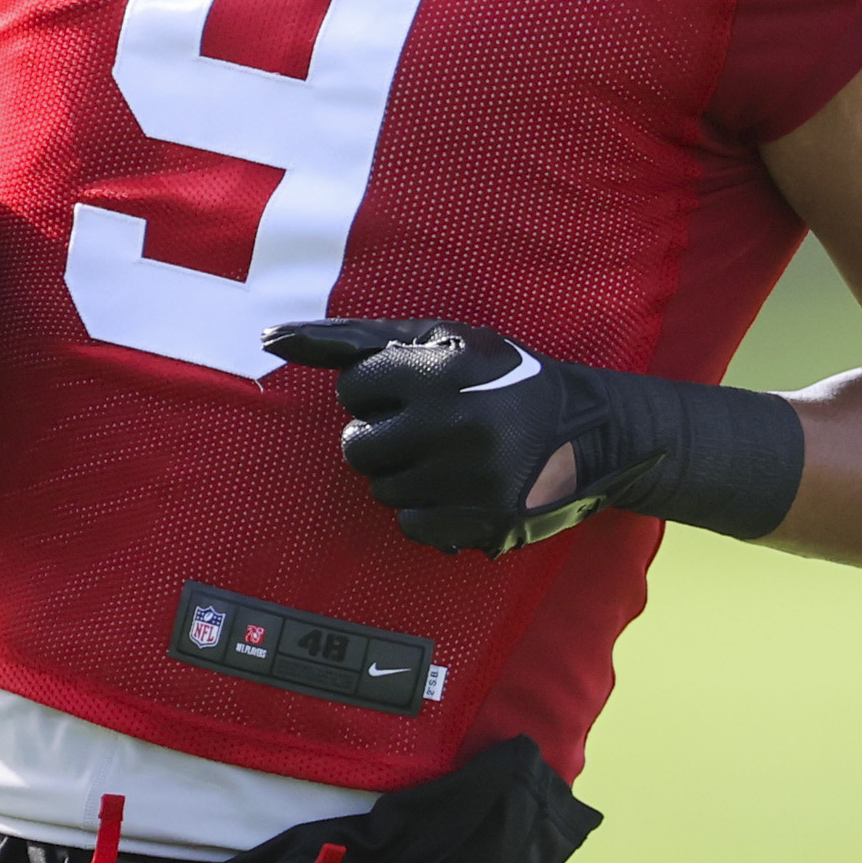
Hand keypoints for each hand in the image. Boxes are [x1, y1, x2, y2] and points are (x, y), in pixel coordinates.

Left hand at [266, 318, 809, 555]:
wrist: (590, 431)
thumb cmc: (504, 376)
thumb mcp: (445, 338)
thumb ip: (359, 339)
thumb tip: (271, 337)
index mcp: (442, 372)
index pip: (354, 389)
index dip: (378, 389)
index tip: (412, 389)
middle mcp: (453, 426)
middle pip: (357, 447)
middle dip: (380, 436)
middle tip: (421, 428)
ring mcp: (467, 480)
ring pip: (382, 489)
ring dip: (404, 473)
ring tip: (447, 455)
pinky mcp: (480, 522)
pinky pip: (412, 525)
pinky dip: (429, 509)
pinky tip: (460, 486)